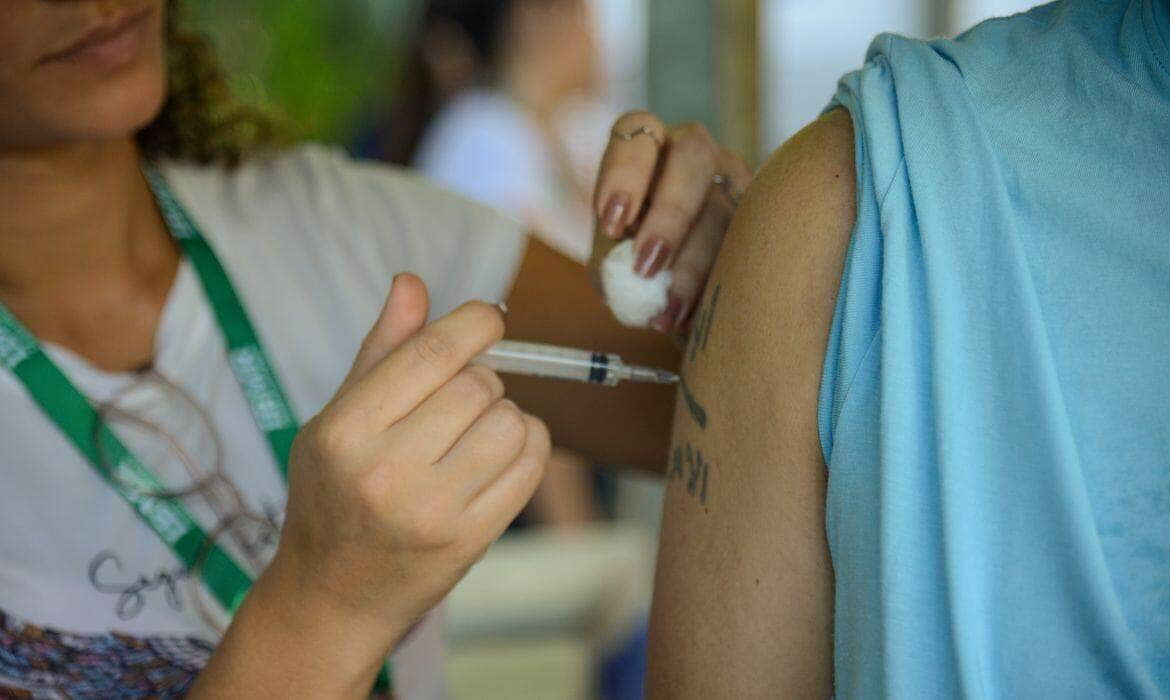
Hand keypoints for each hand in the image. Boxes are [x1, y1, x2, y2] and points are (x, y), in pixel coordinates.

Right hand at [268, 273, 549, 657]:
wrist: (332, 595)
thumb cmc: (332, 495)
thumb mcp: (336, 420)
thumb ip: (381, 351)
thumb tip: (412, 282)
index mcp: (345, 431)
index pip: (431, 353)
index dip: (474, 323)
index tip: (488, 318)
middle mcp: (385, 471)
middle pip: (478, 385)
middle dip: (482, 379)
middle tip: (461, 400)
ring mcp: (431, 510)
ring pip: (511, 421)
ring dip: (506, 415)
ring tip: (476, 432)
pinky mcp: (470, 539)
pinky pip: (531, 465)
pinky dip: (528, 445)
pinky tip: (501, 453)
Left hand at [592, 111, 751, 332]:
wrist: (678, 302)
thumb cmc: (635, 271)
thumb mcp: (614, 265)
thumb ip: (614, 262)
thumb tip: (637, 274)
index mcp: (649, 151)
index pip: (637, 132)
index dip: (624, 172)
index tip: (612, 223)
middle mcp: (697, 155)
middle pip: (693, 154)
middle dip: (669, 213)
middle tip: (647, 268)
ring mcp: (739, 181)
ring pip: (725, 205)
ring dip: (693, 264)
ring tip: (666, 314)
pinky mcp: (769, 218)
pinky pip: (754, 240)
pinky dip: (720, 282)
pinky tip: (695, 317)